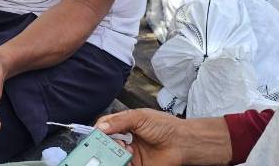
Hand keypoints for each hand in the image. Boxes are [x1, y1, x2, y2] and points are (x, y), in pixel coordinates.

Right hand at [96, 111, 231, 165]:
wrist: (182, 142)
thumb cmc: (165, 126)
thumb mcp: (140, 117)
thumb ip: (120, 121)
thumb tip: (100, 127)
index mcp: (125, 124)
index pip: (105, 127)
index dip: (98, 130)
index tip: (96, 134)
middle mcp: (125, 139)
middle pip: (106, 143)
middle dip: (104, 144)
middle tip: (107, 144)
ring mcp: (130, 153)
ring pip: (112, 156)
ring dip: (113, 154)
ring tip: (122, 150)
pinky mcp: (136, 165)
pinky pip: (122, 165)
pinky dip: (120, 163)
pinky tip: (126, 159)